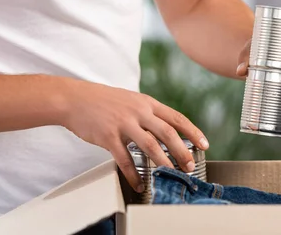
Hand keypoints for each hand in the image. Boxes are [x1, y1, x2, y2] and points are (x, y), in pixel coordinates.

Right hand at [60, 79, 208, 192]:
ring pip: (150, 146)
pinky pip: (125, 159)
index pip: (177, 118)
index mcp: (148, 103)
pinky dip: (134, 174)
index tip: (204, 144)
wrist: (76, 99)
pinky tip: (140, 182)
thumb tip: (168, 128)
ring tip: (171, 174)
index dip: (193, 132)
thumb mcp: (132, 100)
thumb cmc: (105, 101)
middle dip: (183, 151)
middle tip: (191, 165)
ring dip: (164, 163)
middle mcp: (139, 112)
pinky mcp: (108, 136)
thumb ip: (149, 113)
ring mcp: (124, 124)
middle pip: (168, 133)